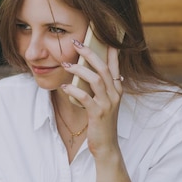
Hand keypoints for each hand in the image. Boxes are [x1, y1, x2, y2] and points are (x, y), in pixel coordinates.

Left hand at [62, 42, 121, 156]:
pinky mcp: (98, 114)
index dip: (109, 49)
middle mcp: (115, 94)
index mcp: (117, 88)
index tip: (101, 34)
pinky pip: (85, 97)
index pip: (115, 64)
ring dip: (79, 70)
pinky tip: (64, 87)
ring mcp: (108, 104)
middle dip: (89, 53)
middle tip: (76, 43)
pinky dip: (73, 90)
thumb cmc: (102, 123)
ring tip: (66, 64)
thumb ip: (100, 87)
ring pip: (95, 80)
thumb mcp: (104, 102)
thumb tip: (87, 70)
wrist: (107, 146)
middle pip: (103, 67)